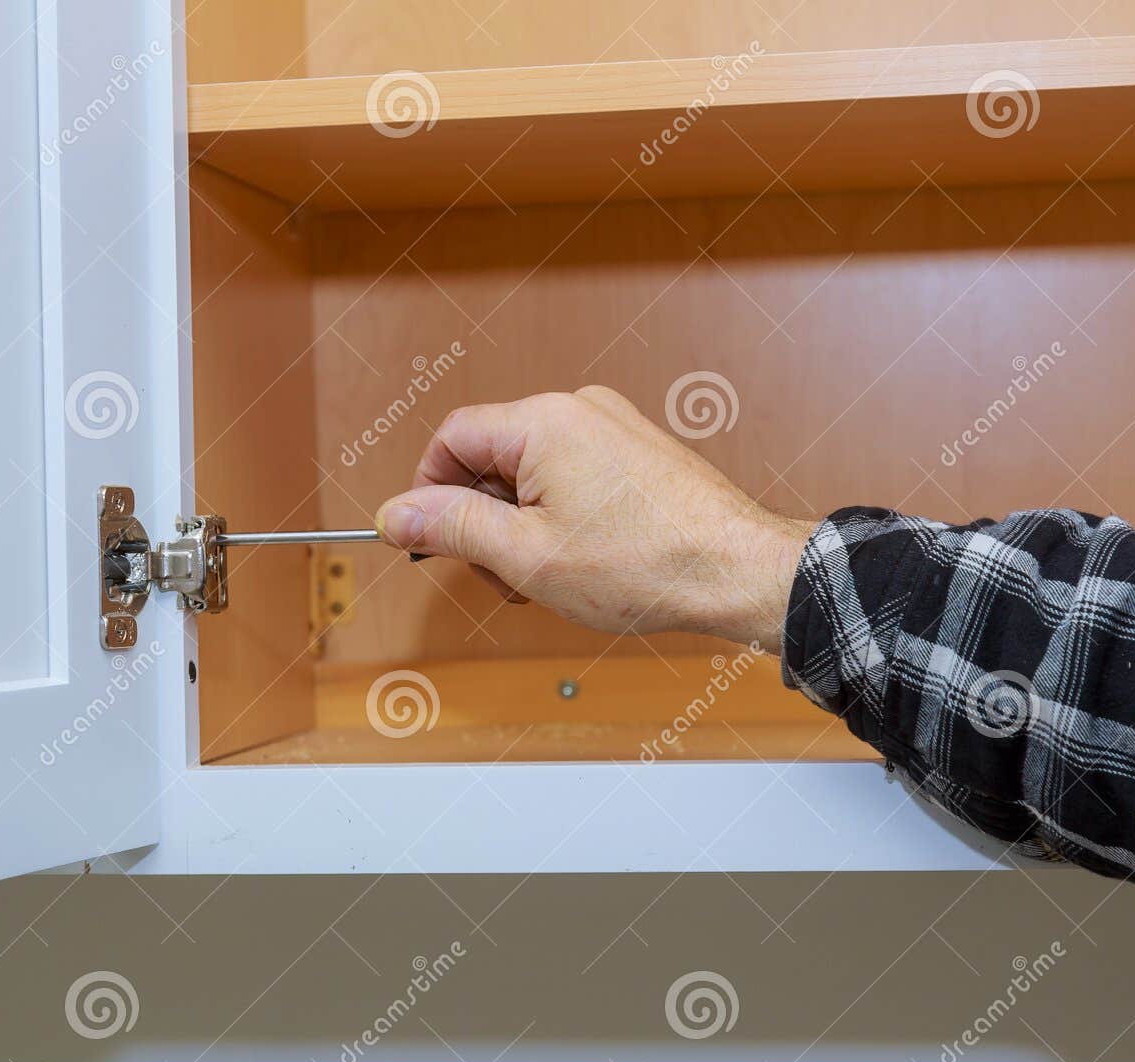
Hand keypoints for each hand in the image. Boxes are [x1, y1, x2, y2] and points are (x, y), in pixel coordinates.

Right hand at [374, 386, 812, 650]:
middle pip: (492, 456)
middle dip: (484, 520)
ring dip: (523, 528)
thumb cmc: (648, 565)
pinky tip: (583, 564)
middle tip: (505, 578)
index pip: (452, 438)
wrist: (739, 572)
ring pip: (532, 473)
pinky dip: (561, 519)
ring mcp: (613, 428)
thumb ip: (453, 527)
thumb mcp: (525, 556)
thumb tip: (396, 513)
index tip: (431, 544)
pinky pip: (573, 477)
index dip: (430, 494)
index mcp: (544, 422)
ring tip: (552, 578)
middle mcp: (579, 409)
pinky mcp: (637, 453)